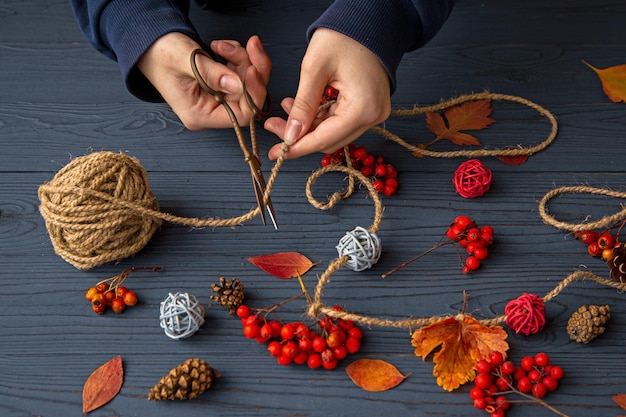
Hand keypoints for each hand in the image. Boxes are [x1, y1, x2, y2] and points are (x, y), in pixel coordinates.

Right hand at [138, 32, 270, 128]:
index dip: (253, 93)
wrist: (151, 45)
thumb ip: (212, 73)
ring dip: (243, 59)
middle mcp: (212, 111)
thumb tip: (239, 85)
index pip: (241, 115)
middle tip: (250, 46)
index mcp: (200, 115)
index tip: (252, 69)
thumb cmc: (160, 54)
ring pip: (248, 82)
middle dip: (252, 68)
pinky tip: (221, 48)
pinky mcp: (222, 86)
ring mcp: (218, 99)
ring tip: (221, 45)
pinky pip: (242, 73)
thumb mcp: (185, 60)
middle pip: (249, 97)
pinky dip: (238, 57)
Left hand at [265, 28, 390, 159]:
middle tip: (273, 127)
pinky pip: (342, 121)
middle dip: (300, 137)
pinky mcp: (370, 107)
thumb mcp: (315, 69)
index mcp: (363, 108)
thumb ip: (302, 105)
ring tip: (284, 113)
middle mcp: (374, 116)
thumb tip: (290, 135)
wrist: (369, 20)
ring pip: (334, 133)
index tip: (275, 153)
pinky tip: (302, 109)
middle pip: (330, 140)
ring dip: (308, 127)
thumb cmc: (344, 36)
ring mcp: (375, 113)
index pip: (325, 138)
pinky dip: (320, 119)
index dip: (298, 147)